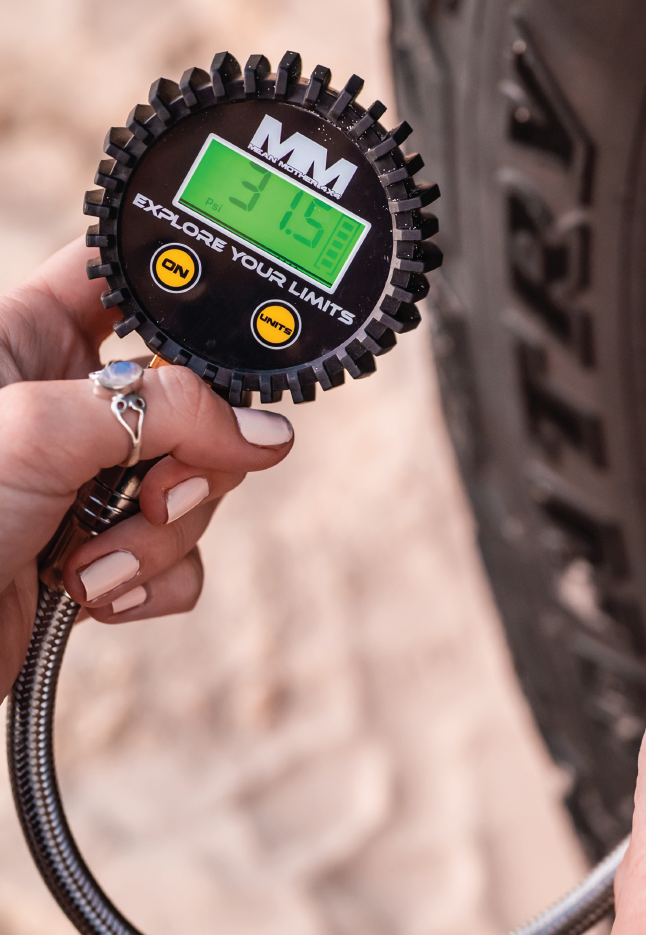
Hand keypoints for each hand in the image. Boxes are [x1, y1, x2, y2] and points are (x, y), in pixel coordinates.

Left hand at [0, 239, 294, 697]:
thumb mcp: (40, 434)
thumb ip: (165, 412)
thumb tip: (264, 430)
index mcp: (31, 340)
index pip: (127, 280)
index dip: (186, 291)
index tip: (241, 328)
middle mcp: (71, 409)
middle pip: (192, 401)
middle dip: (190, 458)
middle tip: (157, 489)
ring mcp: (93, 482)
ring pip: (195, 484)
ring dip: (157, 535)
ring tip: (92, 561)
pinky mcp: (109, 550)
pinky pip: (182, 554)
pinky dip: (152, 580)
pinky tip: (94, 593)